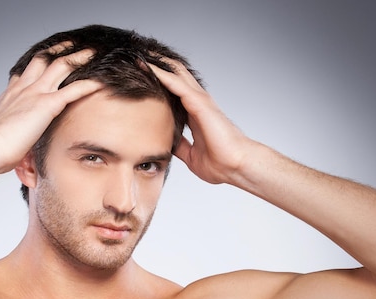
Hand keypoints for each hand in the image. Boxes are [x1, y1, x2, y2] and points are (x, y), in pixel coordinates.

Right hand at [0, 43, 102, 170]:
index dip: (38, 62)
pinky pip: (73, 90)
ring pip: (60, 66)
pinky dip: (88, 85)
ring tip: (91, 53)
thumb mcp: (2, 130)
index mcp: (12, 94)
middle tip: (71, 44)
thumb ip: (12, 127)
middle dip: (58, 50)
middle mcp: (24, 88)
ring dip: (77, 58)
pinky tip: (100, 82)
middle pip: (43, 60)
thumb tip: (16, 137)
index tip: (46, 56)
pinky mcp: (47, 104)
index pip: (26, 71)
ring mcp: (36, 93)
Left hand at [149, 58, 251, 184]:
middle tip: (138, 56)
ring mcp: (200, 101)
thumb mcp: (191, 155)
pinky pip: (177, 84)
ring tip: (140, 54)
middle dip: (158, 65)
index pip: (175, 92)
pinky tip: (148, 66)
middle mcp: (198, 103)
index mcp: (195, 115)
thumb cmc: (221, 163)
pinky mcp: (200, 104)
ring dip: (157, 64)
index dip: (159, 82)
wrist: (236, 167)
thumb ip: (180, 146)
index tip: (141, 76)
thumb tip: (167, 143)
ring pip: (175, 74)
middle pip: (175, 76)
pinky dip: (162, 74)